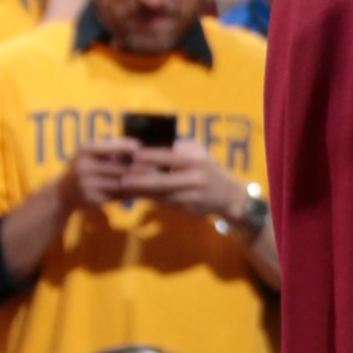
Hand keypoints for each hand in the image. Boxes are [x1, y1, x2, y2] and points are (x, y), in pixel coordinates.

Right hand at [67, 136, 146, 205]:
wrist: (62, 194)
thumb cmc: (81, 168)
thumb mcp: (88, 154)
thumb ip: (108, 149)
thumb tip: (137, 146)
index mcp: (85, 151)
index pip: (109, 146)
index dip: (126, 146)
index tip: (139, 146)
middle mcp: (85, 166)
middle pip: (118, 167)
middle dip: (137, 168)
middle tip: (154, 167)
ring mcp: (88, 184)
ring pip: (120, 183)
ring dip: (136, 182)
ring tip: (151, 179)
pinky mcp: (93, 199)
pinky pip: (116, 195)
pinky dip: (129, 193)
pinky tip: (139, 192)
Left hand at [116, 142, 246, 218]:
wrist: (229, 195)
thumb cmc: (209, 168)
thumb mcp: (199, 153)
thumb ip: (179, 148)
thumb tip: (152, 144)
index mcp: (195, 160)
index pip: (168, 157)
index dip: (150, 156)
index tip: (132, 154)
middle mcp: (194, 177)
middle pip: (161, 179)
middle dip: (140, 179)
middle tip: (122, 178)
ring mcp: (191, 195)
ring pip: (161, 194)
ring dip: (143, 191)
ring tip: (126, 187)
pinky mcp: (188, 208)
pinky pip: (166, 202)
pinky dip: (152, 199)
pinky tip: (139, 195)